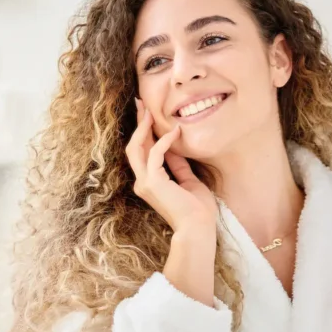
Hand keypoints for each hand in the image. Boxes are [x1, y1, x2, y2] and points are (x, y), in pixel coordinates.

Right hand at [126, 99, 217, 232]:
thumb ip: (178, 166)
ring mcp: (145, 182)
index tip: (146, 114)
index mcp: (149, 183)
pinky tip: (176, 131)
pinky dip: (165, 141)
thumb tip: (174, 147)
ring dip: (144, 127)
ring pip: (137, 148)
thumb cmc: (197, 209)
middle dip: (137, 124)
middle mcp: (142, 182)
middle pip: (133, 147)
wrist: (198, 228)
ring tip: (150, 111)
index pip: (142, 153)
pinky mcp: (153, 182)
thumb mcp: (188, 181)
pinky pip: (156, 154)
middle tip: (140, 103)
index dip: (143, 132)